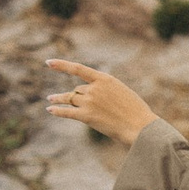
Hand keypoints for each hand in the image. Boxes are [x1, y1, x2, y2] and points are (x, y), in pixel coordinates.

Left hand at [44, 60, 160, 143]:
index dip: (61, 65)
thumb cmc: (135, 111)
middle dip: (77, 95)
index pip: (78, 69)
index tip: (49, 63)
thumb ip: (104, 90)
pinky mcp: (86, 116)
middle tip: (76, 101)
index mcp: (105, 79)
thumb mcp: (121, 92)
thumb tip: (84, 95)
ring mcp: (89, 102)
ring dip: (59, 98)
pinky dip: (57, 110)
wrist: (140, 126)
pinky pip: (67, 112)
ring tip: (51, 98)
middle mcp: (94, 88)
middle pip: (78, 90)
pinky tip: (50, 109)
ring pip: (70, 99)